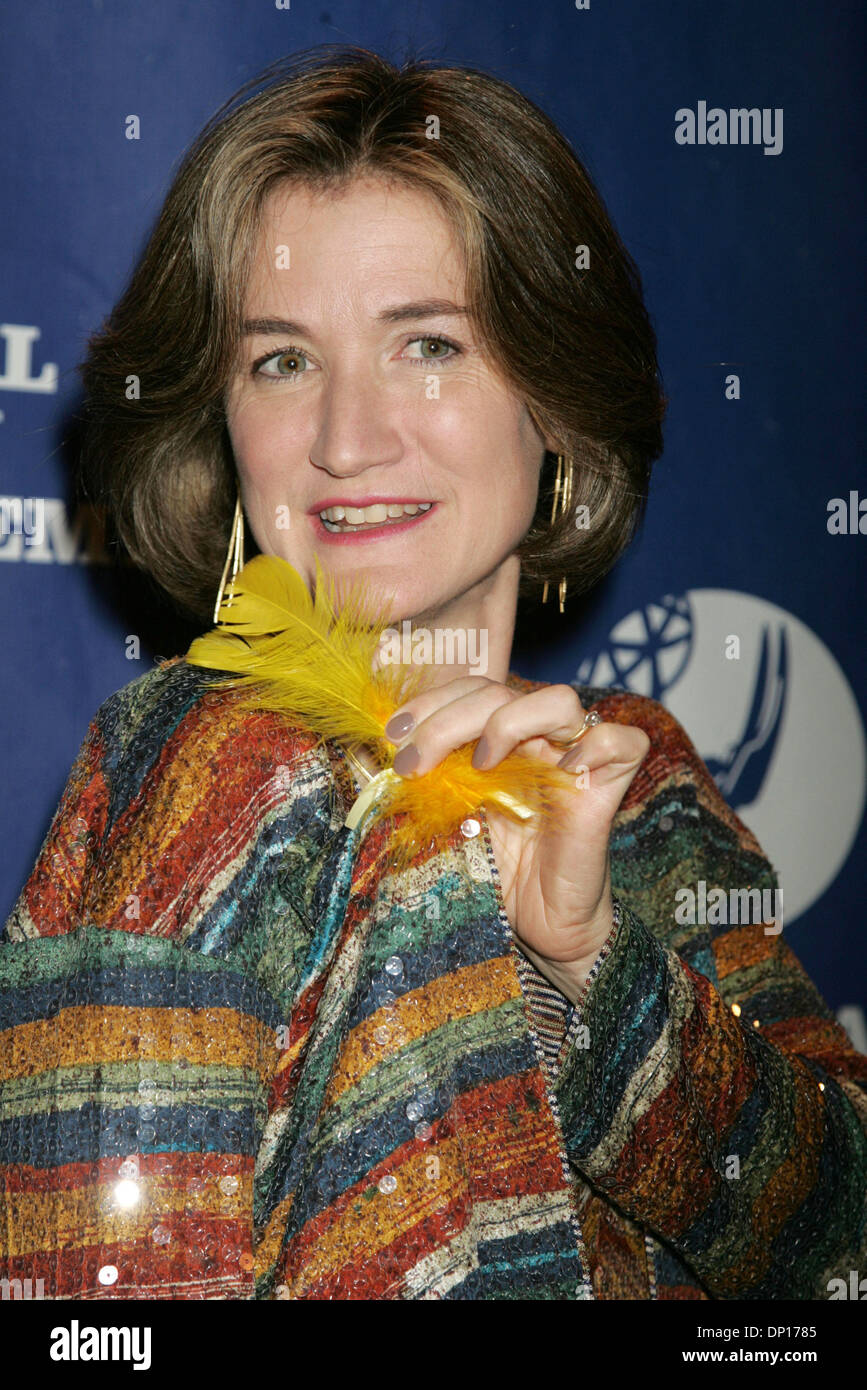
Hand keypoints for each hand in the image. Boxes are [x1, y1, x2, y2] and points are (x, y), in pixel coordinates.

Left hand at [385, 678, 649, 995]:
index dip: (430, 702)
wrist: (538, 927)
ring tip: (481, 763)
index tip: (393, 735)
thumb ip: (416, 782)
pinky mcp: (608, 790)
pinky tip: (559, 769)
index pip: (470, 690)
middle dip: (446, 719)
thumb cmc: (493, 871)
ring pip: (560, 700)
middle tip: (414, 761)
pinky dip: (595, 744)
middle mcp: (538, 741)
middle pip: (501, 693)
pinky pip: (624, 742)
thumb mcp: (442, 817)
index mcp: (498, 739)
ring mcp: (577, 760)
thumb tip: (363, 753)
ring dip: (508, 722)